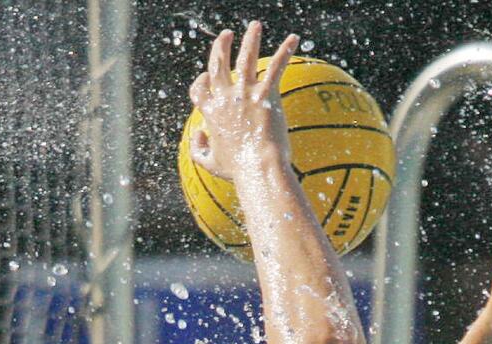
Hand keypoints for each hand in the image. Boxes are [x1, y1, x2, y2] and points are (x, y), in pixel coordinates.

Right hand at [187, 22, 299, 180]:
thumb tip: (198, 131)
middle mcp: (226, 99)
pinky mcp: (266, 95)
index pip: (200, 89)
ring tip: (255, 26)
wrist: (258, 167)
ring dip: (250, 39)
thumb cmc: (237, 169)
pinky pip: (277, 67)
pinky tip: (294, 39)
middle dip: (220, 46)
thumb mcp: (210, 163)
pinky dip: (286, 51)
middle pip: (218, 65)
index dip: (202, 81)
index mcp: (211, 113)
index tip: (207, 76)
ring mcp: (246, 94)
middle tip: (226, 35)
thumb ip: (197, 148)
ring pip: (245, 58)